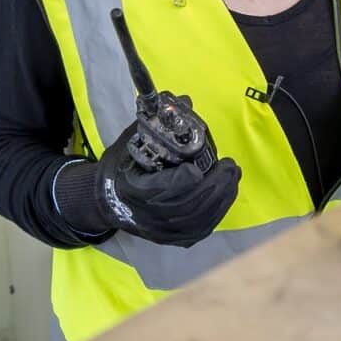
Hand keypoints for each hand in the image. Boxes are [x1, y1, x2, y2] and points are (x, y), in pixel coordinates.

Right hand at [94, 120, 240, 245]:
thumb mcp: (132, 141)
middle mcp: (146, 215)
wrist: (108, 200)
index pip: (159, 190)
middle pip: (186, 207)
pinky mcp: (172, 239)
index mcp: (132, 189)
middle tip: (230, 166)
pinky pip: (201, 229)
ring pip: (197, 221)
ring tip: (233, 175)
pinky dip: (218, 211)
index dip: (181, 181)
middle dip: (213, 186)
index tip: (196, 167)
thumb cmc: (123, 167)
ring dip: (221, 197)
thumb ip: (158, 123)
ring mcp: (160, 231)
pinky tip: (227, 192)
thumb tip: (186, 100)